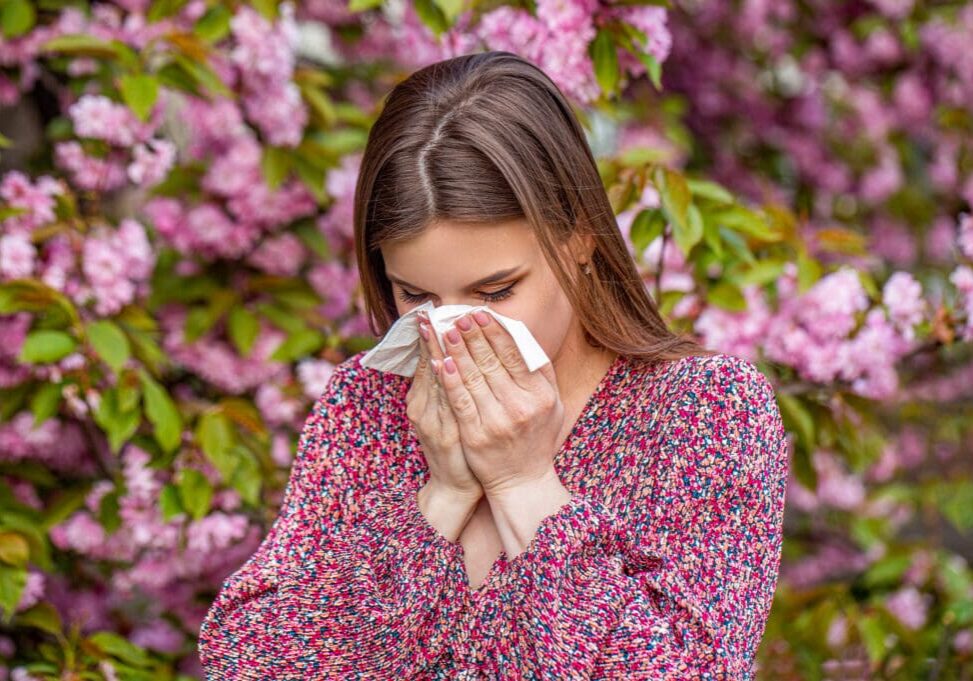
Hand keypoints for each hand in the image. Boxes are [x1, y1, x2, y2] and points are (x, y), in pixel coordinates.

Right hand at [405, 310, 482, 502]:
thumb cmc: (458, 445)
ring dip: (435, 353)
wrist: (456, 485)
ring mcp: (432, 421)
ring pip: (433, 381)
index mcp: (422, 399)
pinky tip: (445, 365)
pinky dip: (445, 383)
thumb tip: (453, 354)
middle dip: (428, 338)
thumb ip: (448, 385)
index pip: (425, 360)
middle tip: (429, 312)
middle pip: (425, 366)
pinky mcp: (445, 434)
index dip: (426, 336)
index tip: (428, 312)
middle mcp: (422, 407)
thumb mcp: (448, 412)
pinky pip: (446, 402)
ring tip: (437, 328)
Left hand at [431, 308, 563, 497]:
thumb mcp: (553, 405)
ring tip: (445, 330)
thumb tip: (523, 336)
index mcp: (541, 396)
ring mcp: (496, 421)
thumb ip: (541, 373)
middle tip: (458, 315)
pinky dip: (449, 380)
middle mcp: (520, 407)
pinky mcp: (474, 435)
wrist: (522, 481)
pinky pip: (459, 401)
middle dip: (473, 335)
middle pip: (491, 362)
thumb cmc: (537, 438)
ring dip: (457, 350)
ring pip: (472, 377)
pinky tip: (440, 362)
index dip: (496, 332)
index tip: (482, 313)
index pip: (515, 355)